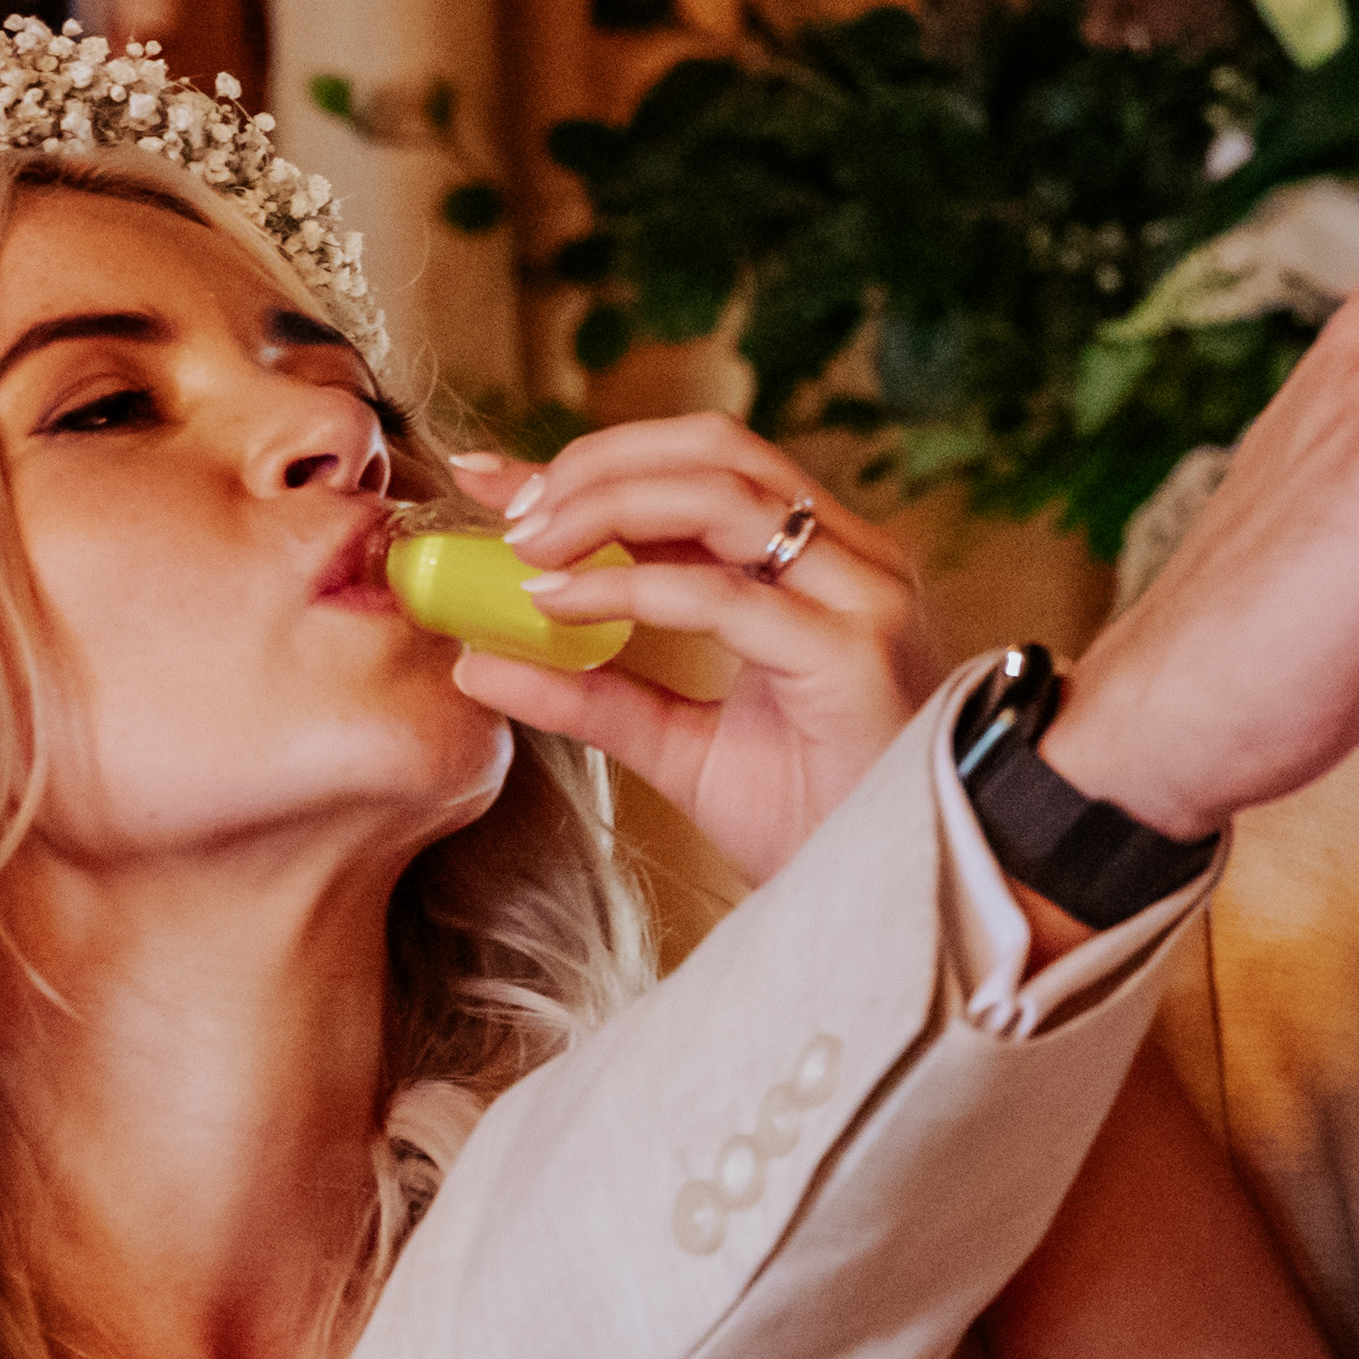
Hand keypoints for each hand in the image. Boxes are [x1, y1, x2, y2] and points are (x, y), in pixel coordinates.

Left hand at [436, 423, 936, 883]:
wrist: (880, 908)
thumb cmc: (809, 824)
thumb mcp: (678, 744)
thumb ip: (592, 694)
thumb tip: (478, 660)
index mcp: (822, 566)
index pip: (704, 472)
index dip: (597, 462)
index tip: (492, 479)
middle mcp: (853, 560)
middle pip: (716, 450)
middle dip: (598, 463)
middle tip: (506, 510)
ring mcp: (862, 597)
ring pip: (723, 493)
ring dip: (607, 504)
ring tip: (525, 546)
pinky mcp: (850, 652)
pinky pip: (722, 595)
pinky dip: (627, 588)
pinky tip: (559, 602)